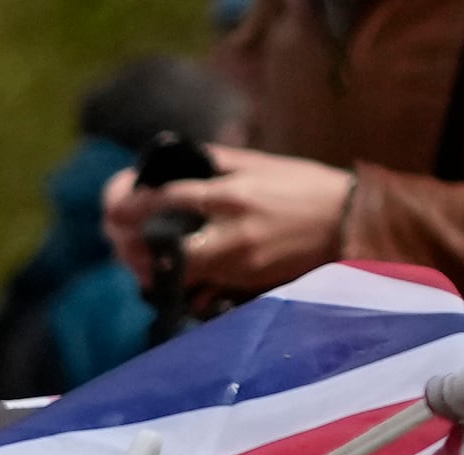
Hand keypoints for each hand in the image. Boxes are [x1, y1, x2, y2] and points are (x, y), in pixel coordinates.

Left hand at [102, 148, 351, 312]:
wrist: (349, 222)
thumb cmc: (305, 187)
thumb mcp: (261, 164)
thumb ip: (216, 161)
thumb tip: (176, 156)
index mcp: (232, 196)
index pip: (168, 200)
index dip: (133, 205)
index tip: (114, 208)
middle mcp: (230, 234)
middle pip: (162, 250)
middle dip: (134, 246)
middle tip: (121, 238)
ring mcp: (237, 266)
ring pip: (176, 275)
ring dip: (152, 266)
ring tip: (140, 253)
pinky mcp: (245, 287)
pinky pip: (199, 291)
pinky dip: (180, 283)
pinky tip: (172, 272)